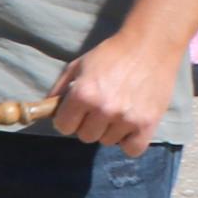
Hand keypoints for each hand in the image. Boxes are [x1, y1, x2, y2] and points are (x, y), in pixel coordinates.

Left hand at [47, 31, 175, 154]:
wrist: (149, 47)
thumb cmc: (111, 54)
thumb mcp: (78, 65)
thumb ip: (60, 88)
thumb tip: (48, 109)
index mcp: (83, 94)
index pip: (64, 126)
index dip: (67, 119)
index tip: (74, 113)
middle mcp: (104, 109)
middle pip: (85, 136)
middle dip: (87, 124)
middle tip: (98, 110)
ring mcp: (127, 119)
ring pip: (108, 141)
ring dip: (109, 130)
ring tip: (117, 111)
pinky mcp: (148, 125)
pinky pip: (132, 149)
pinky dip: (129, 142)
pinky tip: (129, 126)